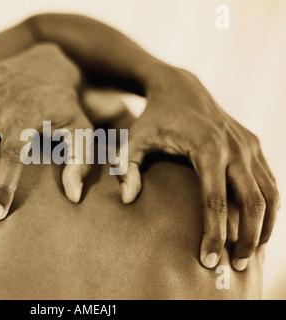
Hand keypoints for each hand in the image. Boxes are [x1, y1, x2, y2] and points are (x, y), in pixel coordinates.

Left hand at [122, 64, 279, 270]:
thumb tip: (127, 201)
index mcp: (206, 147)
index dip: (213, 234)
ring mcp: (249, 145)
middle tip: (234, 266)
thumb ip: (127, 167)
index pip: (214, 200)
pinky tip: (257, 226)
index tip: (207, 261)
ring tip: (249, 252)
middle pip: (252, 202)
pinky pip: (270, 182)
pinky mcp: (254, 145)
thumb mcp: (133, 138)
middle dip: (246, 238)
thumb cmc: (153, 117)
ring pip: (269, 195)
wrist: (180, 87)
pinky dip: (268, 208)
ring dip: (264, 226)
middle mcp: (234, 147)